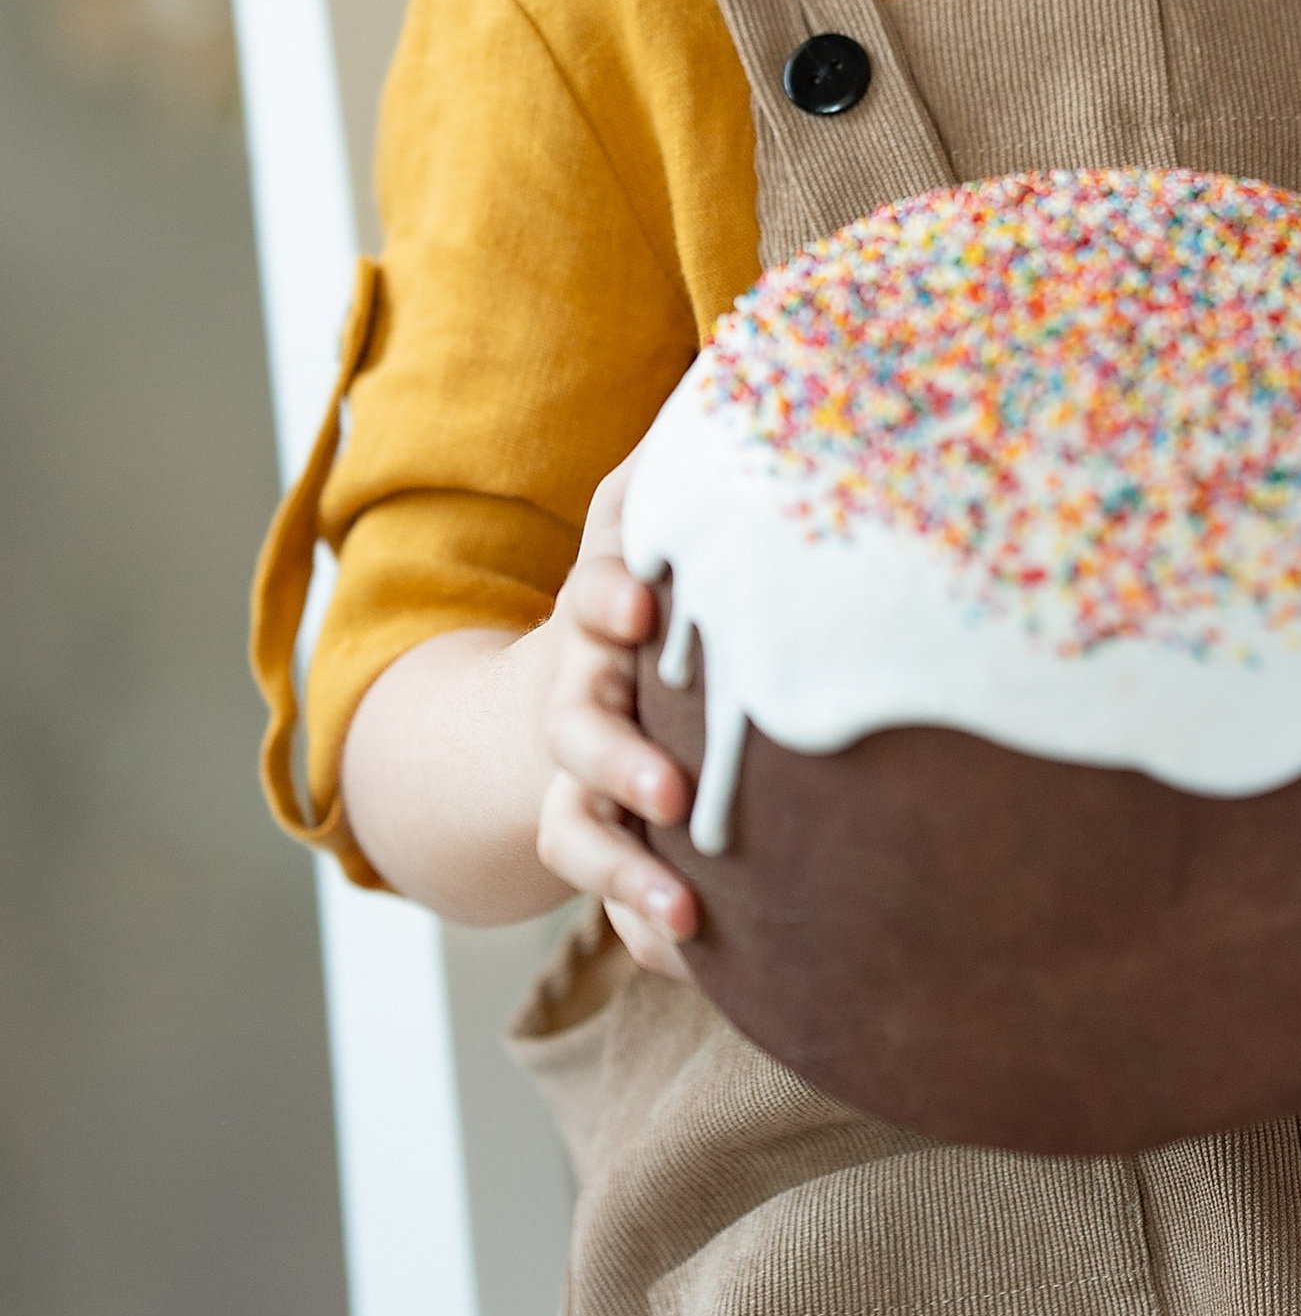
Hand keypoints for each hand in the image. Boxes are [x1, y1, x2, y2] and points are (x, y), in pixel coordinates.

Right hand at [532, 457, 699, 978]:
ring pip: (583, 833)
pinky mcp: (595, 847)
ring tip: (684, 913)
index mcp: (599, 619)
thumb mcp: (637, 532)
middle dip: (616, 758)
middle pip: (580, 730)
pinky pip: (613, 895)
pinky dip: (646, 927)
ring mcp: (577, 787)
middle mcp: (578, 705)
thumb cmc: (638, 602)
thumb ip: (669, 474)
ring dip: (628, 871)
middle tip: (665, 788)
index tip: (640, 604)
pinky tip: (694, 955)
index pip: (592, 597)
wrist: (553, 703)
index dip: (609, 597)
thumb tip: (733, 360)